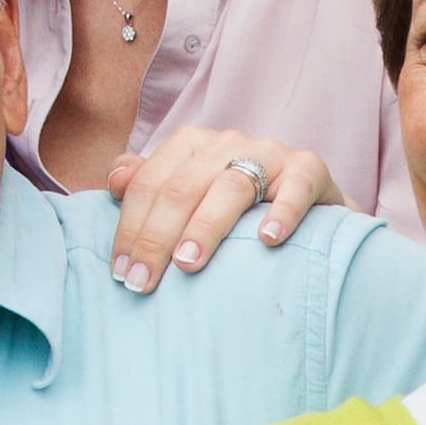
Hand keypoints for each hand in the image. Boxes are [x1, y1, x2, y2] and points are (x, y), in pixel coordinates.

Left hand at [105, 123, 337, 292]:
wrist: (310, 208)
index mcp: (192, 145)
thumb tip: (115, 180)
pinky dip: (283, 211)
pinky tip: (268, 241)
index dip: (131, 227)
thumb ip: (151, 185)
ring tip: (188, 264)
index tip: (121, 272)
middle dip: (157, 237)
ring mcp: (271, 154)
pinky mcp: (309, 170)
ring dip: (206, 227)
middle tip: (143, 282)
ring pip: (231, 186)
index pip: (150, 183)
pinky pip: (297, 186)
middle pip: (183, 187)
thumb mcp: (191, 193)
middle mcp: (228, 142)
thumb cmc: (238, 207)